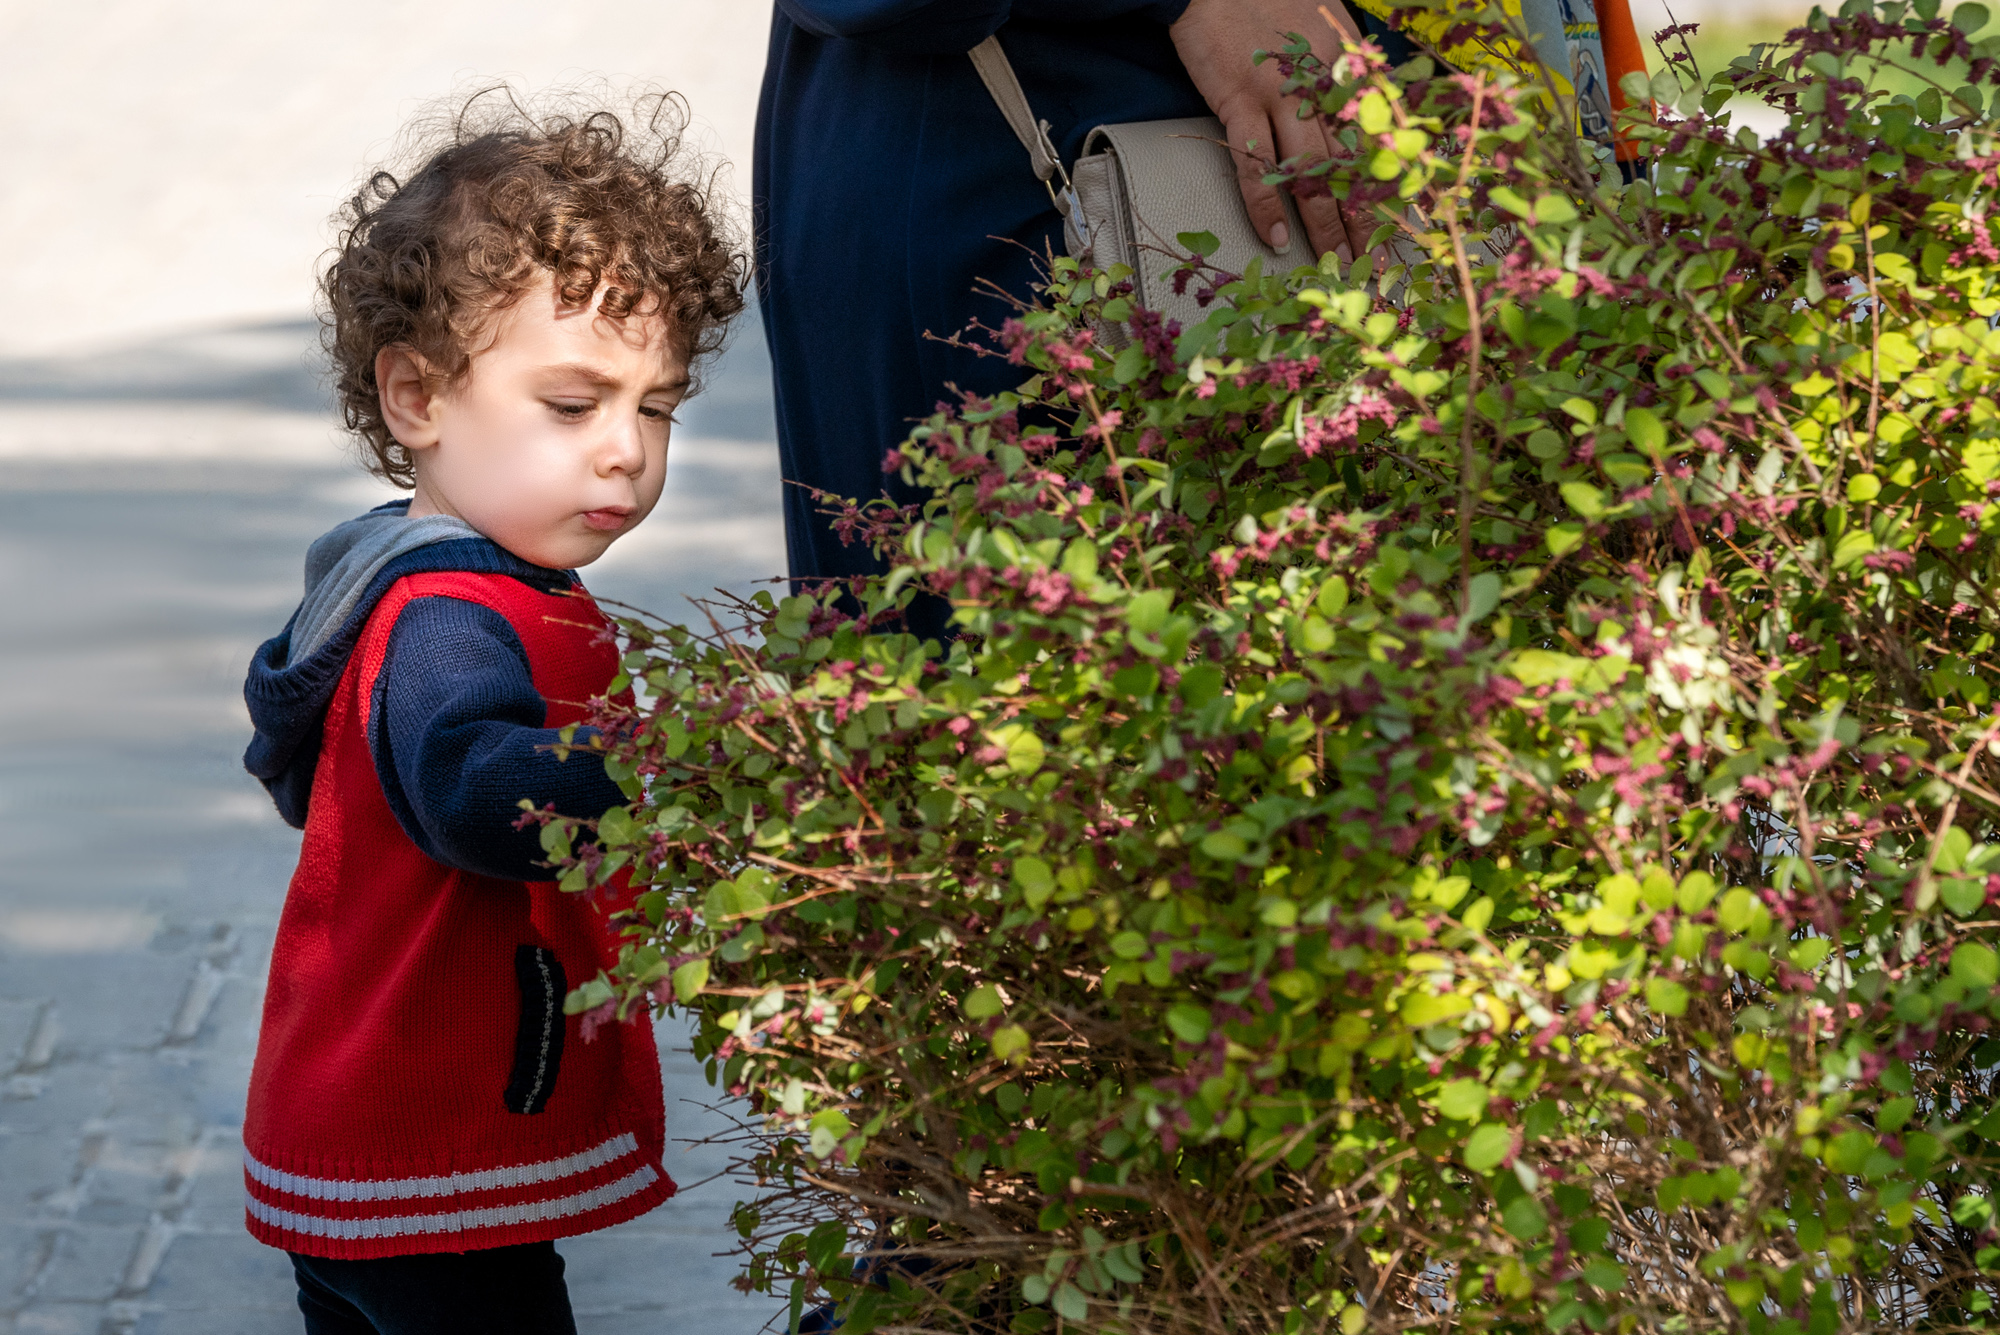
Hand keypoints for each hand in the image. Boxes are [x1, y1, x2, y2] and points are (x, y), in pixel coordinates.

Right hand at [1169, 0, 1366, 261]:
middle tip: (1373, 259)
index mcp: (1343, 67)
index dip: (1387, 181)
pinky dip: (1265, 205)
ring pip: (1311, 171)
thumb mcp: (1317, 28)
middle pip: (1350, 162)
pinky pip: (1255, 164)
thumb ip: (1335, 69)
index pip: (1374, 136)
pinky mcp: (1238, 101)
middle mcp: (1319, 84)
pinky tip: (1276, 238)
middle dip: (1363, 215)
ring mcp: (1278, 95)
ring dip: (1324, 222)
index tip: (1399, 220)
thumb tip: (1350, 109)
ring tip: (1333, 261)